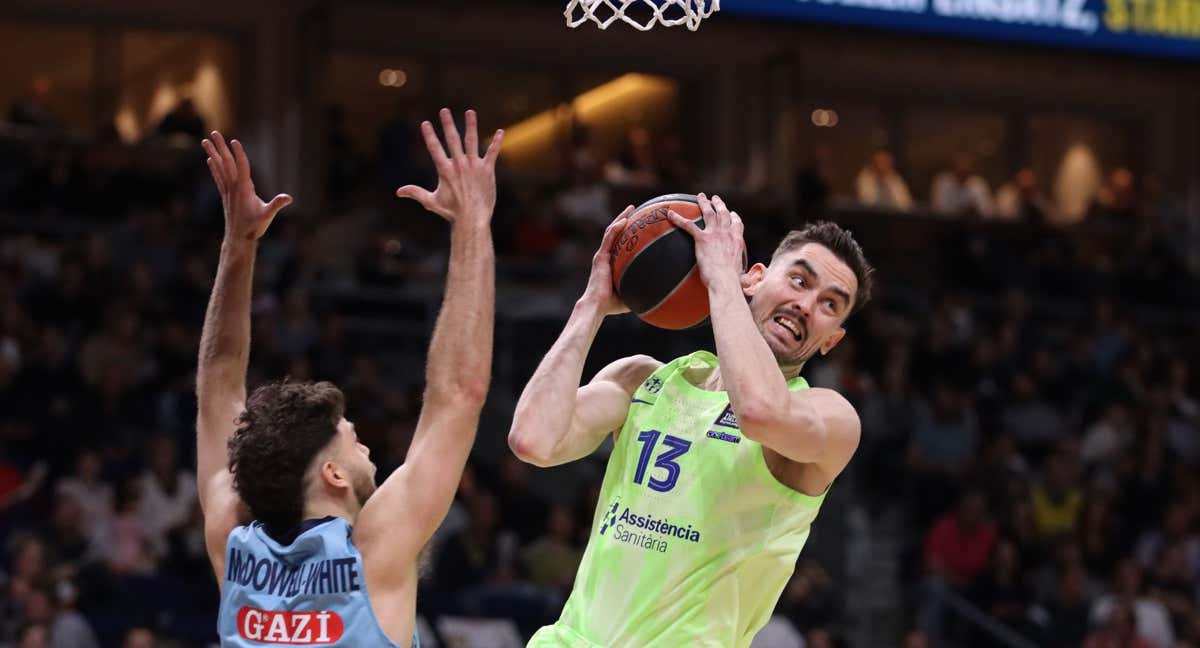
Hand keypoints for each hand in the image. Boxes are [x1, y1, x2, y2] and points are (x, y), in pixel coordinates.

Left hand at [202, 132, 291, 241]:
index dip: (238, 154)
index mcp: (244, 189)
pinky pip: (218, 177)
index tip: (234, 141)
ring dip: (213, 153)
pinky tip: (210, 159)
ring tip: (205, 141)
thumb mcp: (267, 215)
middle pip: (226, 163)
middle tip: (214, 132)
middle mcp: (233, 187)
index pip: (241, 167)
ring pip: (219, 168)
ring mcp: (227, 191)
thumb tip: (288, 198)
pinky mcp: (225, 195)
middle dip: (220, 147)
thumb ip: (277, 205)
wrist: (238, 239)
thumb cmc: (254, 227)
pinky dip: (214, 167)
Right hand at [396, 108, 503, 224]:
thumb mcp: (431, 202)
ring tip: (470, 112)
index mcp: (445, 170)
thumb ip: (415, 193)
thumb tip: (398, 191)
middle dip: (447, 124)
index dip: (429, 135)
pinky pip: (492, 153)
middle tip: (444, 110)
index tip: (425, 123)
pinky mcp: (487, 171)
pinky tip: (500, 132)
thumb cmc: (451, 212)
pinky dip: (496, 142)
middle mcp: (459, 165)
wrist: (472, 219)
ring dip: (471, 125)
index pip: (435, 148)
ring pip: (472, 141)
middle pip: (452, 139)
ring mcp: (474, 166)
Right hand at [580, 206, 634, 315]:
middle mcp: (605, 256)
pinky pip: (608, 239)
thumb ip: (640, 289)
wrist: (596, 306)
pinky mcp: (600, 257)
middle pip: (615, 232)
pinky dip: (616, 229)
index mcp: (610, 262)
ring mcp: (602, 255)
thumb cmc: (611, 304)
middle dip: (624, 219)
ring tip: (631, 209)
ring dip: (621, 219)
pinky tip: (624, 221)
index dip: (626, 231)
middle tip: (634, 209)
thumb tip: (658, 292)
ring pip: (611, 231)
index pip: (619, 241)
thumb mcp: (630, 293)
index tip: (637, 222)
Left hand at [667, 193, 744, 287]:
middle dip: (719, 204)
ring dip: (704, 203)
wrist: (725, 280)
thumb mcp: (740, 276)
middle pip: (723, 214)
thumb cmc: (732, 282)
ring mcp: (715, 234)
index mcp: (736, 241)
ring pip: (709, 213)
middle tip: (715, 198)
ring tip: (700, 196)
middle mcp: (727, 233)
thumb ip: (741, 276)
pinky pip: (688, 225)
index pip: (737, 225)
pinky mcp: (702, 238)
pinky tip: (669, 213)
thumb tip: (745, 285)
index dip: (734, 218)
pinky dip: (678, 218)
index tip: (732, 213)